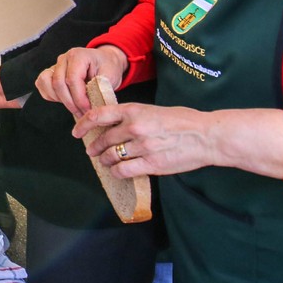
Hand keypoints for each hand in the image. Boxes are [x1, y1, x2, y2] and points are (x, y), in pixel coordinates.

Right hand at [34, 45, 127, 117]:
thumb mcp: (110, 75)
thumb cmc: (107, 67)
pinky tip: (65, 101)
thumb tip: (92, 103)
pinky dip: (51, 95)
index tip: (88, 109)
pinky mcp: (51, 72)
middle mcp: (64, 58)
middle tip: (82, 113)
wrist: (104, 61)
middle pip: (58, 83)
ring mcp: (56, 65)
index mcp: (78, 56)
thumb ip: (100, 87)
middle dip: (70, 103)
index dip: (79, 98)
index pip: (72, 79)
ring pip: (47, 83)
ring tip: (74, 107)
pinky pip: (43, 85)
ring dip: (59, 99)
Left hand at [72, 103, 219, 180]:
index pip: (98, 115)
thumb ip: (134, 116)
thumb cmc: (184, 121)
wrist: (206, 136)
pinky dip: (117, 172)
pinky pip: (124, 170)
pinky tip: (118, 171)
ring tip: (105, 161)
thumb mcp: (154, 110)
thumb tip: (115, 124)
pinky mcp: (151, 164)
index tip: (77, 131)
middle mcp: (135, 127)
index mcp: (135, 110)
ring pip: (112, 156)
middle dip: (94, 147)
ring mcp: (142, 147)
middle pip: (103, 139)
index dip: (83, 124)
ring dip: (105, 160)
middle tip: (92, 151)